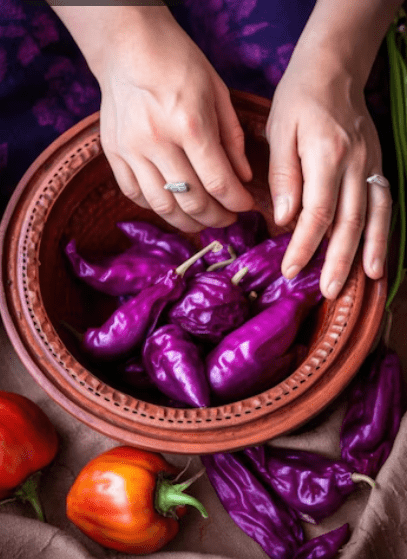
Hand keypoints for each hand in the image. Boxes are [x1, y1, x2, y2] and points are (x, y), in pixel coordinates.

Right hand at [94, 7, 252, 232]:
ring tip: (202, 220)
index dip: (237, 203)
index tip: (246, 207)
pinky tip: (172, 205)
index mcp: (190, 124)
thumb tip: (243, 179)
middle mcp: (158, 142)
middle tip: (228, 219)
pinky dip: (156, 207)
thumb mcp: (218, 93)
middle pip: (192, 201)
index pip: (219, 182)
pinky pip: (135, 195)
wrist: (128, 45)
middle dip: (216, 218)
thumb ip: (233, 139)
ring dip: (187, 222)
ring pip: (162, 206)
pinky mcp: (113, 153)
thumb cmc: (179, 63)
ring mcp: (131, 150)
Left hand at [266, 49, 391, 298]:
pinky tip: (379, 254)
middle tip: (328, 290)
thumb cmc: (299, 99)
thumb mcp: (280, 132)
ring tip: (362, 282)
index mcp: (327, 155)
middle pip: (349, 221)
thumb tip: (284, 219)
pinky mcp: (378, 164)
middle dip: (338, 259)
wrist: (334, 68)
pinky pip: (384, 202)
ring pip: (374, 215)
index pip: (317, 212)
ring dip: (368, 251)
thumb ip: (284, 177)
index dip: (305, 245)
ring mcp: (371, 164)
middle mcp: (355, 163)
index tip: (291, 270)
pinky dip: (384, 230)